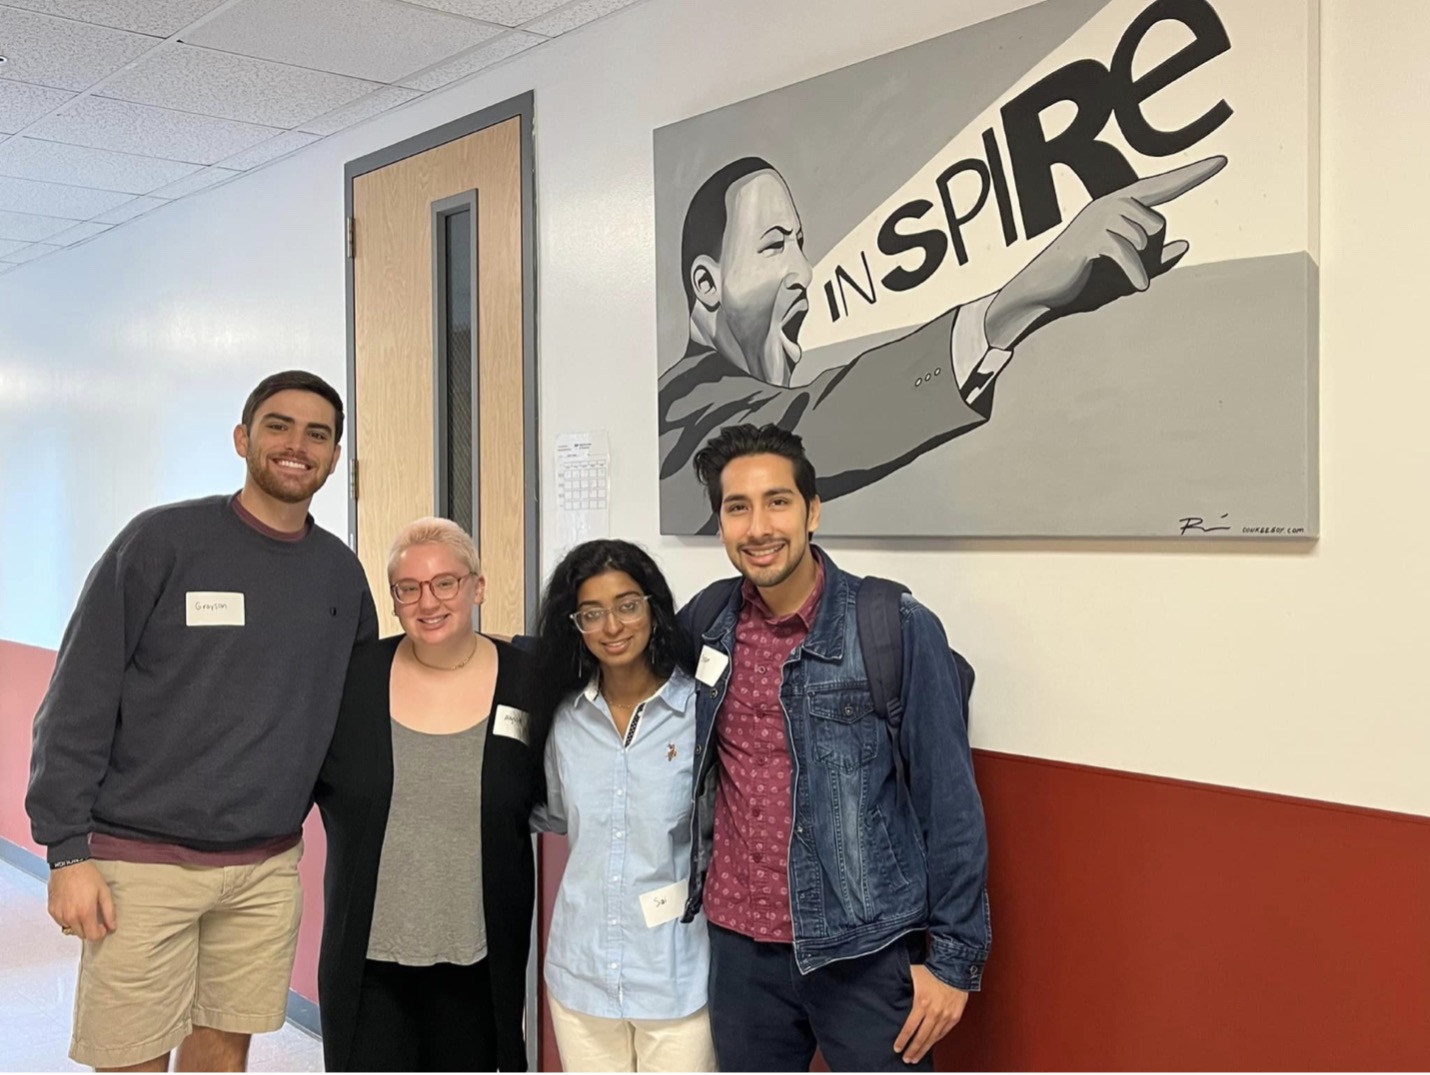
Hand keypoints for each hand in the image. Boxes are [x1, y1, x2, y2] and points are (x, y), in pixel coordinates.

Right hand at [48, 860, 115, 940]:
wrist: (68, 864)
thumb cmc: (87, 875)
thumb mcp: (104, 891)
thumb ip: (109, 911)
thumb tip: (112, 927)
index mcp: (85, 912)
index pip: (92, 936)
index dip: (100, 934)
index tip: (104, 927)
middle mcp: (70, 916)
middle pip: (82, 935)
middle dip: (90, 929)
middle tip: (95, 918)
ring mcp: (59, 914)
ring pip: (71, 929)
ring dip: (79, 925)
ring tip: (84, 910)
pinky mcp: (52, 911)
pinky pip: (62, 922)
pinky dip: (69, 919)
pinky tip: (74, 907)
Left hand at [894, 964, 968, 1063]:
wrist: (953, 968)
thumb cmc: (932, 971)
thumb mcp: (913, 976)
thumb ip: (904, 987)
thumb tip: (892, 992)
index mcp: (921, 1003)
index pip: (910, 1028)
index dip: (903, 1040)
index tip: (897, 1048)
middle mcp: (934, 1013)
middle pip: (921, 1037)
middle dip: (912, 1050)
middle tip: (906, 1059)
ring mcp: (945, 1016)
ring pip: (933, 1038)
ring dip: (924, 1049)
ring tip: (916, 1057)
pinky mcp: (954, 1017)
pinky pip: (944, 1033)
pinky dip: (936, 1040)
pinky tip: (930, 1045)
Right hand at [984, 155, 1227, 348]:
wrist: (1042, 292)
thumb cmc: (1082, 281)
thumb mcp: (1126, 272)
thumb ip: (1156, 260)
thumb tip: (1186, 244)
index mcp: (1119, 207)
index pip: (1162, 187)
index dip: (1193, 174)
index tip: (1222, 161)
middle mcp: (1110, 204)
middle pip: (1158, 222)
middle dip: (1147, 251)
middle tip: (1118, 266)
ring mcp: (1099, 218)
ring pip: (1144, 236)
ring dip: (1136, 262)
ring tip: (1110, 271)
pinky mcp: (1092, 236)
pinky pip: (1129, 253)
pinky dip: (1135, 273)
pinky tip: (1137, 288)